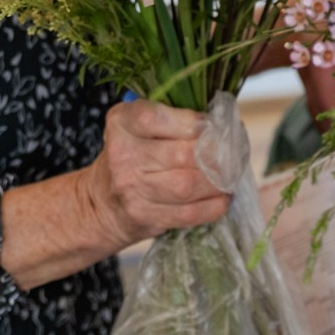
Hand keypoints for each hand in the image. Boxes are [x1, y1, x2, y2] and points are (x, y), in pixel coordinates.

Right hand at [83, 100, 231, 252]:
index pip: (158, 117)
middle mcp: (123, 155)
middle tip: (233, 151)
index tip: (212, 125)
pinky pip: (189, 213)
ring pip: (188, 185)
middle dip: (216, 153)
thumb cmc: (132, 156)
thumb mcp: (138, 127)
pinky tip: (222, 197)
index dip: (192, 122)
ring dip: (218, 181)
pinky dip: (214, 206)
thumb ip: (172, 117)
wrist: (101, 204)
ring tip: (230, 174)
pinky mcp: (145, 217)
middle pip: (183, 154)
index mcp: (122, 123)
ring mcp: (132, 189)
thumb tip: (220, 119)